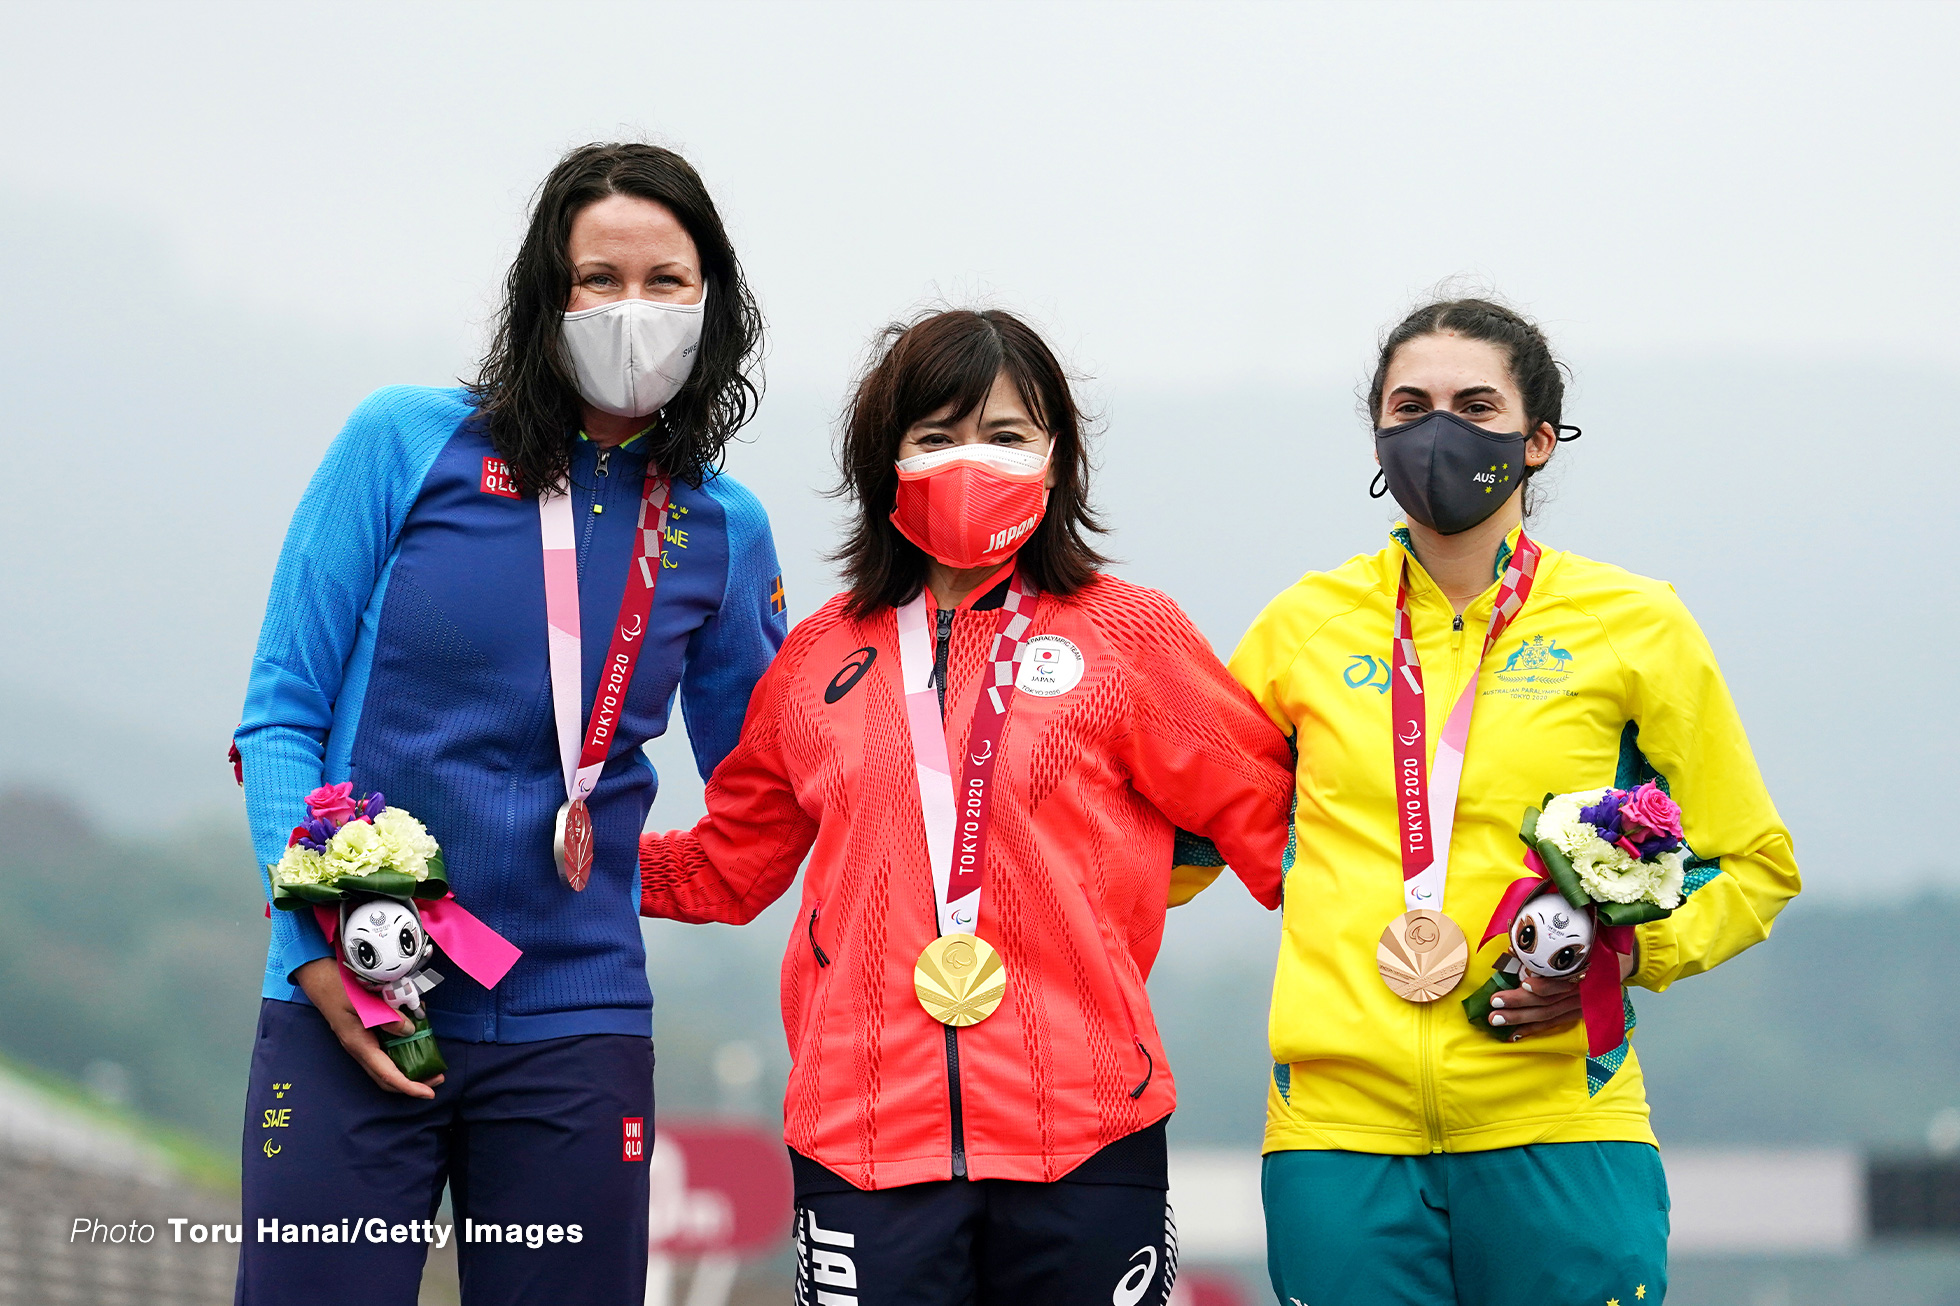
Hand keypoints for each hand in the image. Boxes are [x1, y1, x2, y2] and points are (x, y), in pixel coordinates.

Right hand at [293, 958, 442, 1097]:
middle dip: (413, 1083)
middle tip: (437, 1077)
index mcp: (359, 1045)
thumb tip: (409, 1030)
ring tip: (432, 1062)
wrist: (320, 976)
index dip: (409, 1087)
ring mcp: (361, 1042)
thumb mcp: (363, 1001)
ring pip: (387, 1065)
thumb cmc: (339, 988)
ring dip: (409, 1067)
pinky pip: (385, 1049)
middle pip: (387, 1077)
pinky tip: (417, 1035)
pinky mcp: (364, 1034)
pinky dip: (403, 1048)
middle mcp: (360, 1049)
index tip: (429, 1094)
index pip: (387, 1075)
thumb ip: (387, 1017)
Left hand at [1486, 944, 1637, 1042]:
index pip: (1560, 982)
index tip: (1522, 982)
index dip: (1542, 985)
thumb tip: (1513, 947)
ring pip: (1547, 1015)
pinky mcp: (1578, 1014)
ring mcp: (1579, 1005)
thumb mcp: (1579, 941)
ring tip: (1496, 1019)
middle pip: (1548, 1000)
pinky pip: (1553, 1023)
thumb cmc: (1592, 946)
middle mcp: (1580, 992)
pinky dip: (1534, 1029)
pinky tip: (1514, 1034)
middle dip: (1519, 1003)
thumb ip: (1550, 945)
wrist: (1620, 961)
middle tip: (1495, 1002)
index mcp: (1582, 970)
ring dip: (1521, 1019)